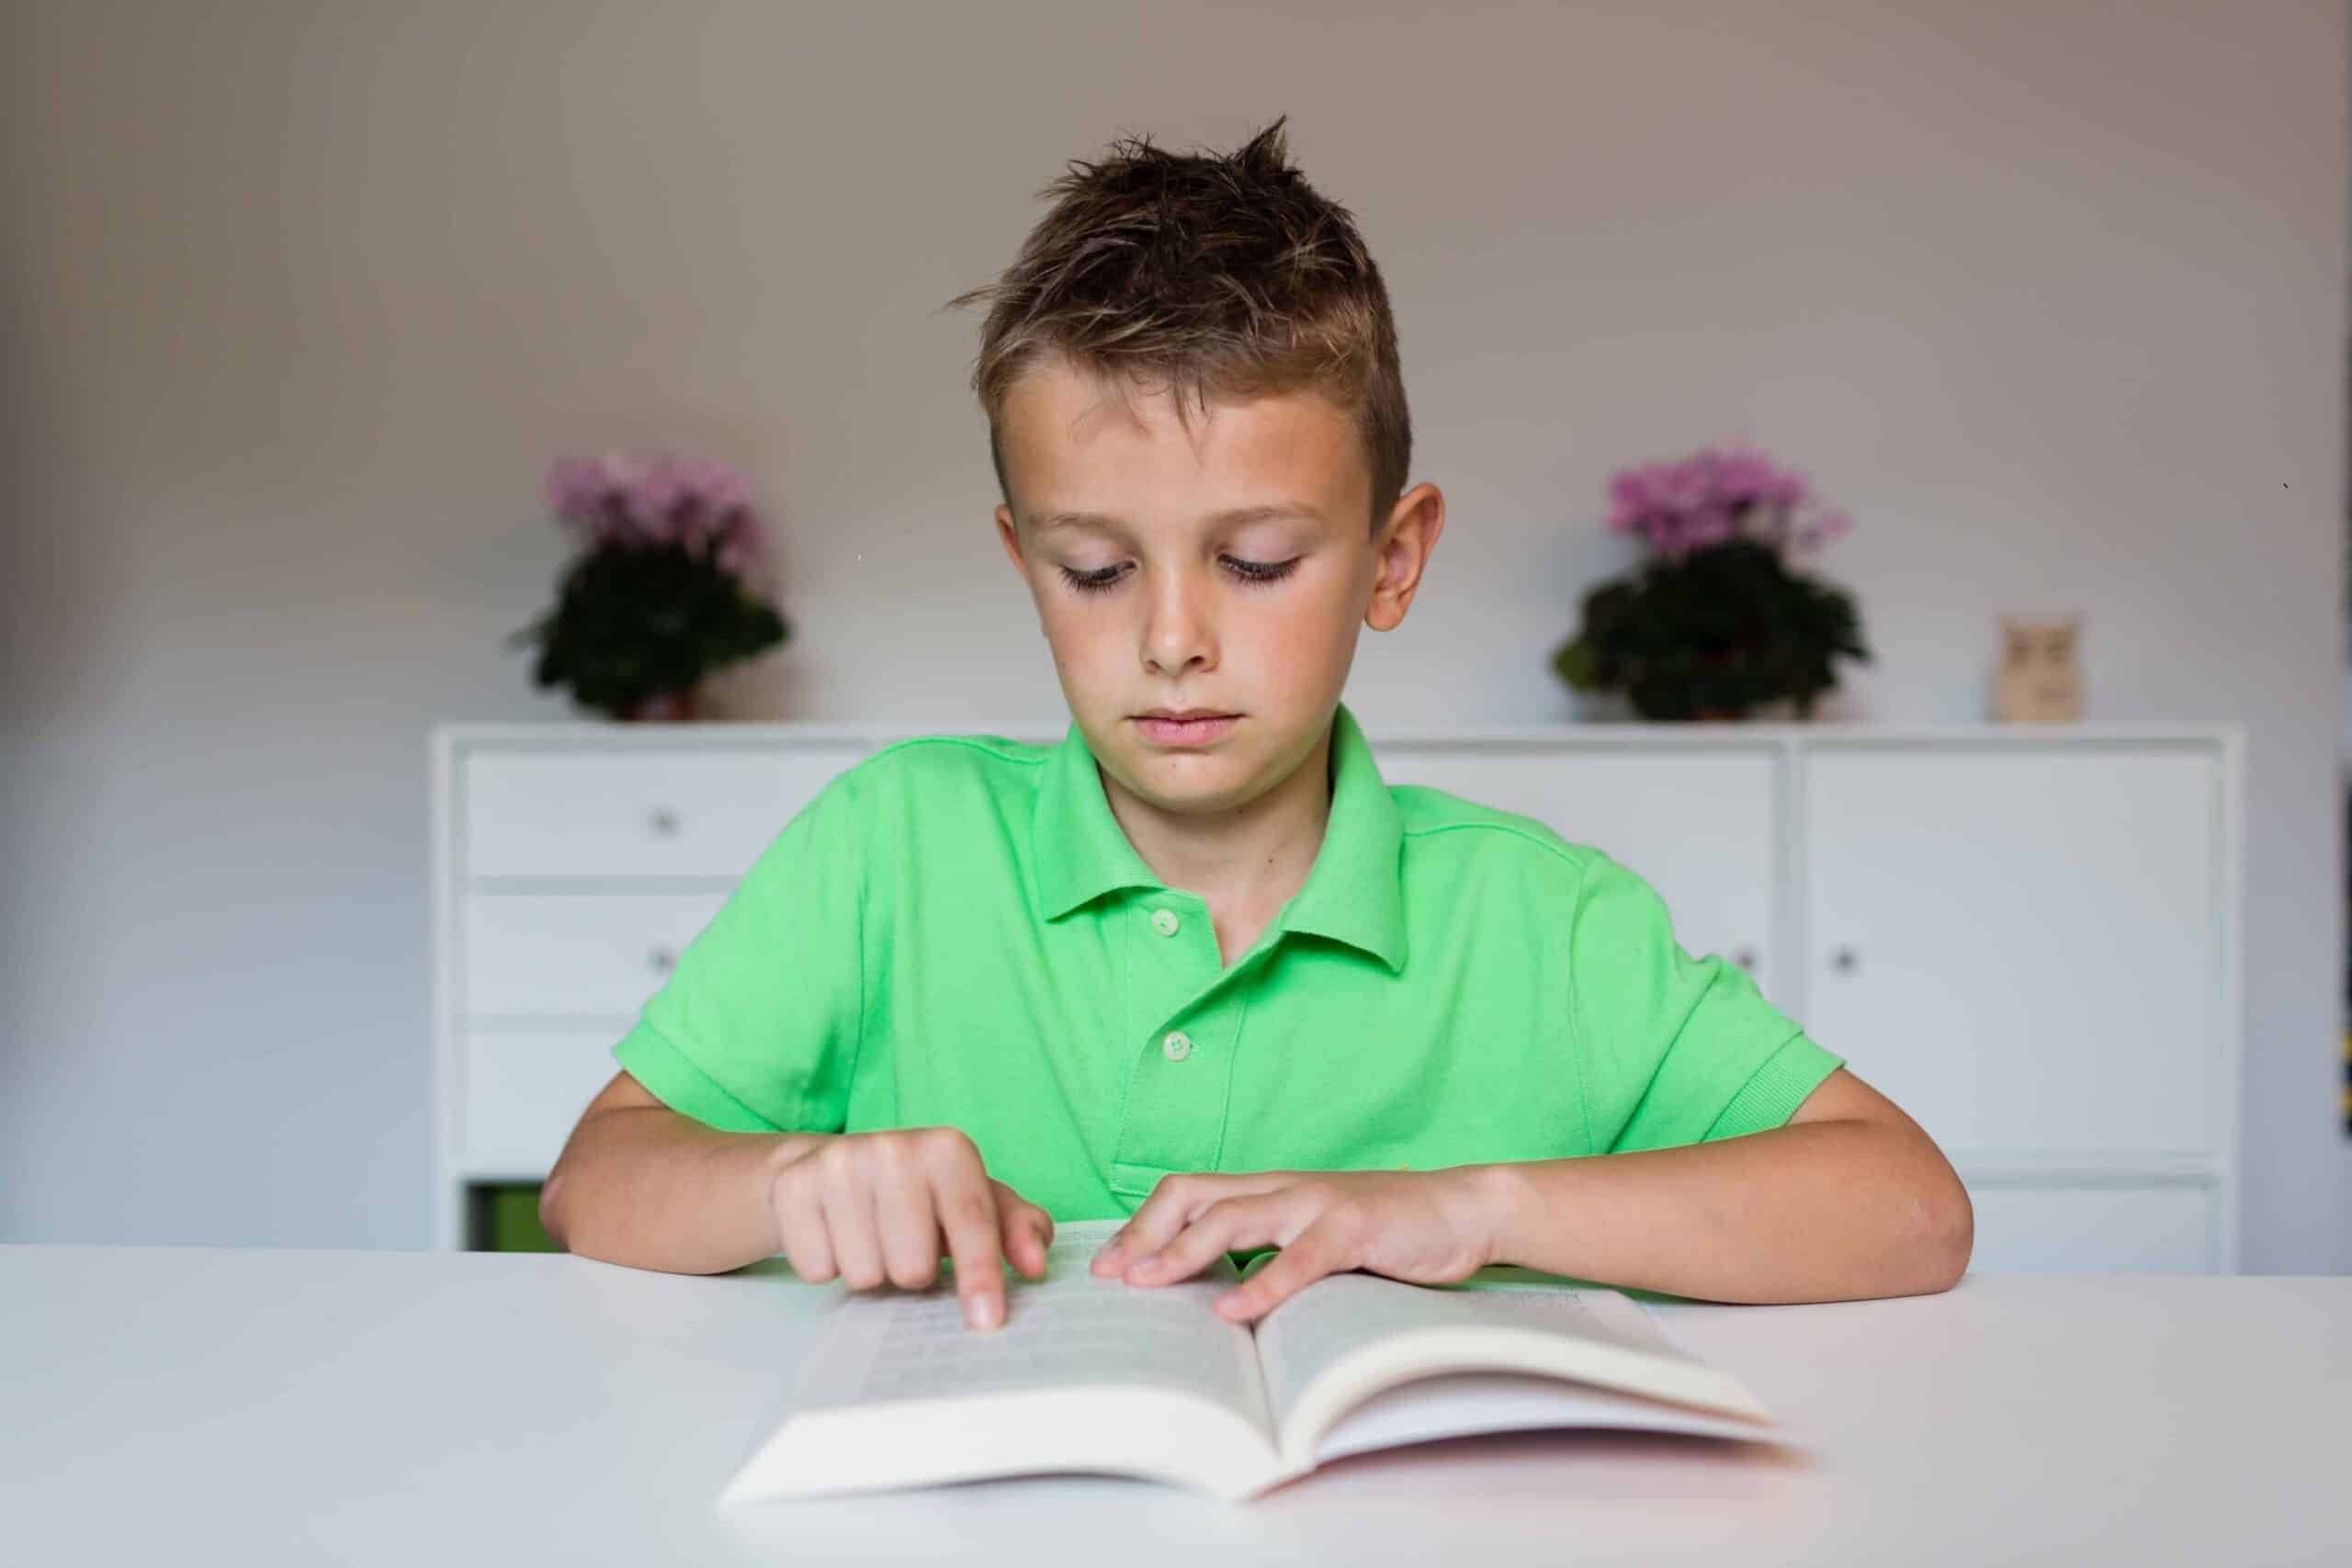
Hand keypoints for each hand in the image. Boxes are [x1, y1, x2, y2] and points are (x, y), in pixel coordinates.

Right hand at [763, 1126, 1053, 1331]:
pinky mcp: (792, 1186)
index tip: (986, 1321)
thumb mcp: (976, 1202)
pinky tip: (838, 1236)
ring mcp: (838, 1163)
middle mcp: (892, 1147)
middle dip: (913, 1272)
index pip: (970, 1223)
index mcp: (948, 1150)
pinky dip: (830, 1266)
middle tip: (908, 1247)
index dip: (980, 1277)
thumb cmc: (922, 1195)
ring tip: (874, 1240)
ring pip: (864, 1274)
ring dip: (873, 1272)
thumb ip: (1016, 1229)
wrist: (832, 1165)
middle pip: (912, 1266)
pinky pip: (817, 1269)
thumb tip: (1036, 1264)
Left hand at [1087, 1167, 1508, 1322]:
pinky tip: (1234, 1310)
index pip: (1187, 1192)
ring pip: (1234, 1218)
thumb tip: (1214, 1295)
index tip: (1108, 1263)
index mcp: (1270, 1189)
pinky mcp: (1354, 1227)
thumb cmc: (1385, 1230)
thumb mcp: (1314, 1238)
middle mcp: (1283, 1187)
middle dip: (1145, 1234)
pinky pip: (1299, 1257)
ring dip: (1183, 1251)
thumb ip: (1270, 1253)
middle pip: (1193, 1195)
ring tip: (1147, 1283)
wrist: (1460, 1210)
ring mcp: (1316, 1203)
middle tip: (1111, 1276)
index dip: (1143, 1223)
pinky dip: (1263, 1284)